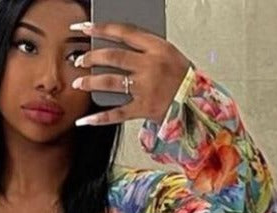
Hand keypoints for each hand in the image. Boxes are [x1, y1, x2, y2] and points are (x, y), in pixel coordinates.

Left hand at [70, 21, 191, 126]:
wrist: (197, 103)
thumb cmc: (183, 79)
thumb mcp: (168, 54)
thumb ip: (145, 49)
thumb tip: (117, 46)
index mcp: (157, 47)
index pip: (124, 32)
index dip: (101, 28)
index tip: (84, 27)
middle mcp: (150, 65)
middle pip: (113, 56)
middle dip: (92, 56)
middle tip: (80, 60)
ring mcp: (146, 87)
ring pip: (111, 81)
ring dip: (91, 81)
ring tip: (78, 82)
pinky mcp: (143, 108)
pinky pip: (117, 113)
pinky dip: (99, 117)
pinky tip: (85, 120)